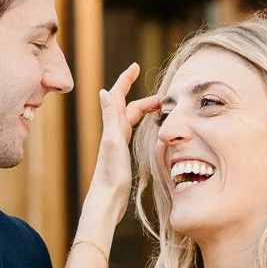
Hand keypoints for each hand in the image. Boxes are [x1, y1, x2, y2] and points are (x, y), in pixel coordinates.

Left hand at [84, 63, 160, 219]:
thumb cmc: (111, 175)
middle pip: (128, 108)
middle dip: (144, 98)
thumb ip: (109, 117)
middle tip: (164, 97)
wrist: (106, 201)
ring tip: (160, 108)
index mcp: (112, 127)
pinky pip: (131, 133)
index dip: (126, 80)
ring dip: (143, 110)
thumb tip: (102, 90)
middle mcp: (112, 133)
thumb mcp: (113, 142)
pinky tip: (145, 130)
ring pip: (130, 120)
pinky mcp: (121, 155)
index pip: (118, 97)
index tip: (135, 66)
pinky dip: (140, 125)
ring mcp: (116, 144)